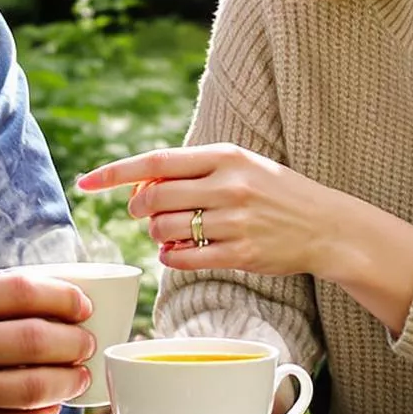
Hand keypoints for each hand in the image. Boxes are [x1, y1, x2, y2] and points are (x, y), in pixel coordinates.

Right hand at [0, 273, 95, 413]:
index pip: (23, 292)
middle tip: (87, 343)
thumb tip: (41, 308)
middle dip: (75, 341)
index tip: (82, 305)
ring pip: (35, 386)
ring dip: (68, 381)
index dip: (65, 297)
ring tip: (76, 377)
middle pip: (39, 339)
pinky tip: (46, 408)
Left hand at [78, 142, 412, 333]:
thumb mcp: (238, 164)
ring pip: (165, 230)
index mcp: (223, 155)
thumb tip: (139, 184)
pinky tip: (175, 253)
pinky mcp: (242, 253)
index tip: (86, 182)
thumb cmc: (273, 191)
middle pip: (153, 198)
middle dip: (136, 208)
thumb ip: (192, 170)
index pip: (156, 161)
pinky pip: (185, 258)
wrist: (326, 225)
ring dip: (155, 234)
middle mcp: (227, 185)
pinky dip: (170, 257)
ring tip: (168, 232)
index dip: (115, 172)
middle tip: (140, 212)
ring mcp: (235, 221)